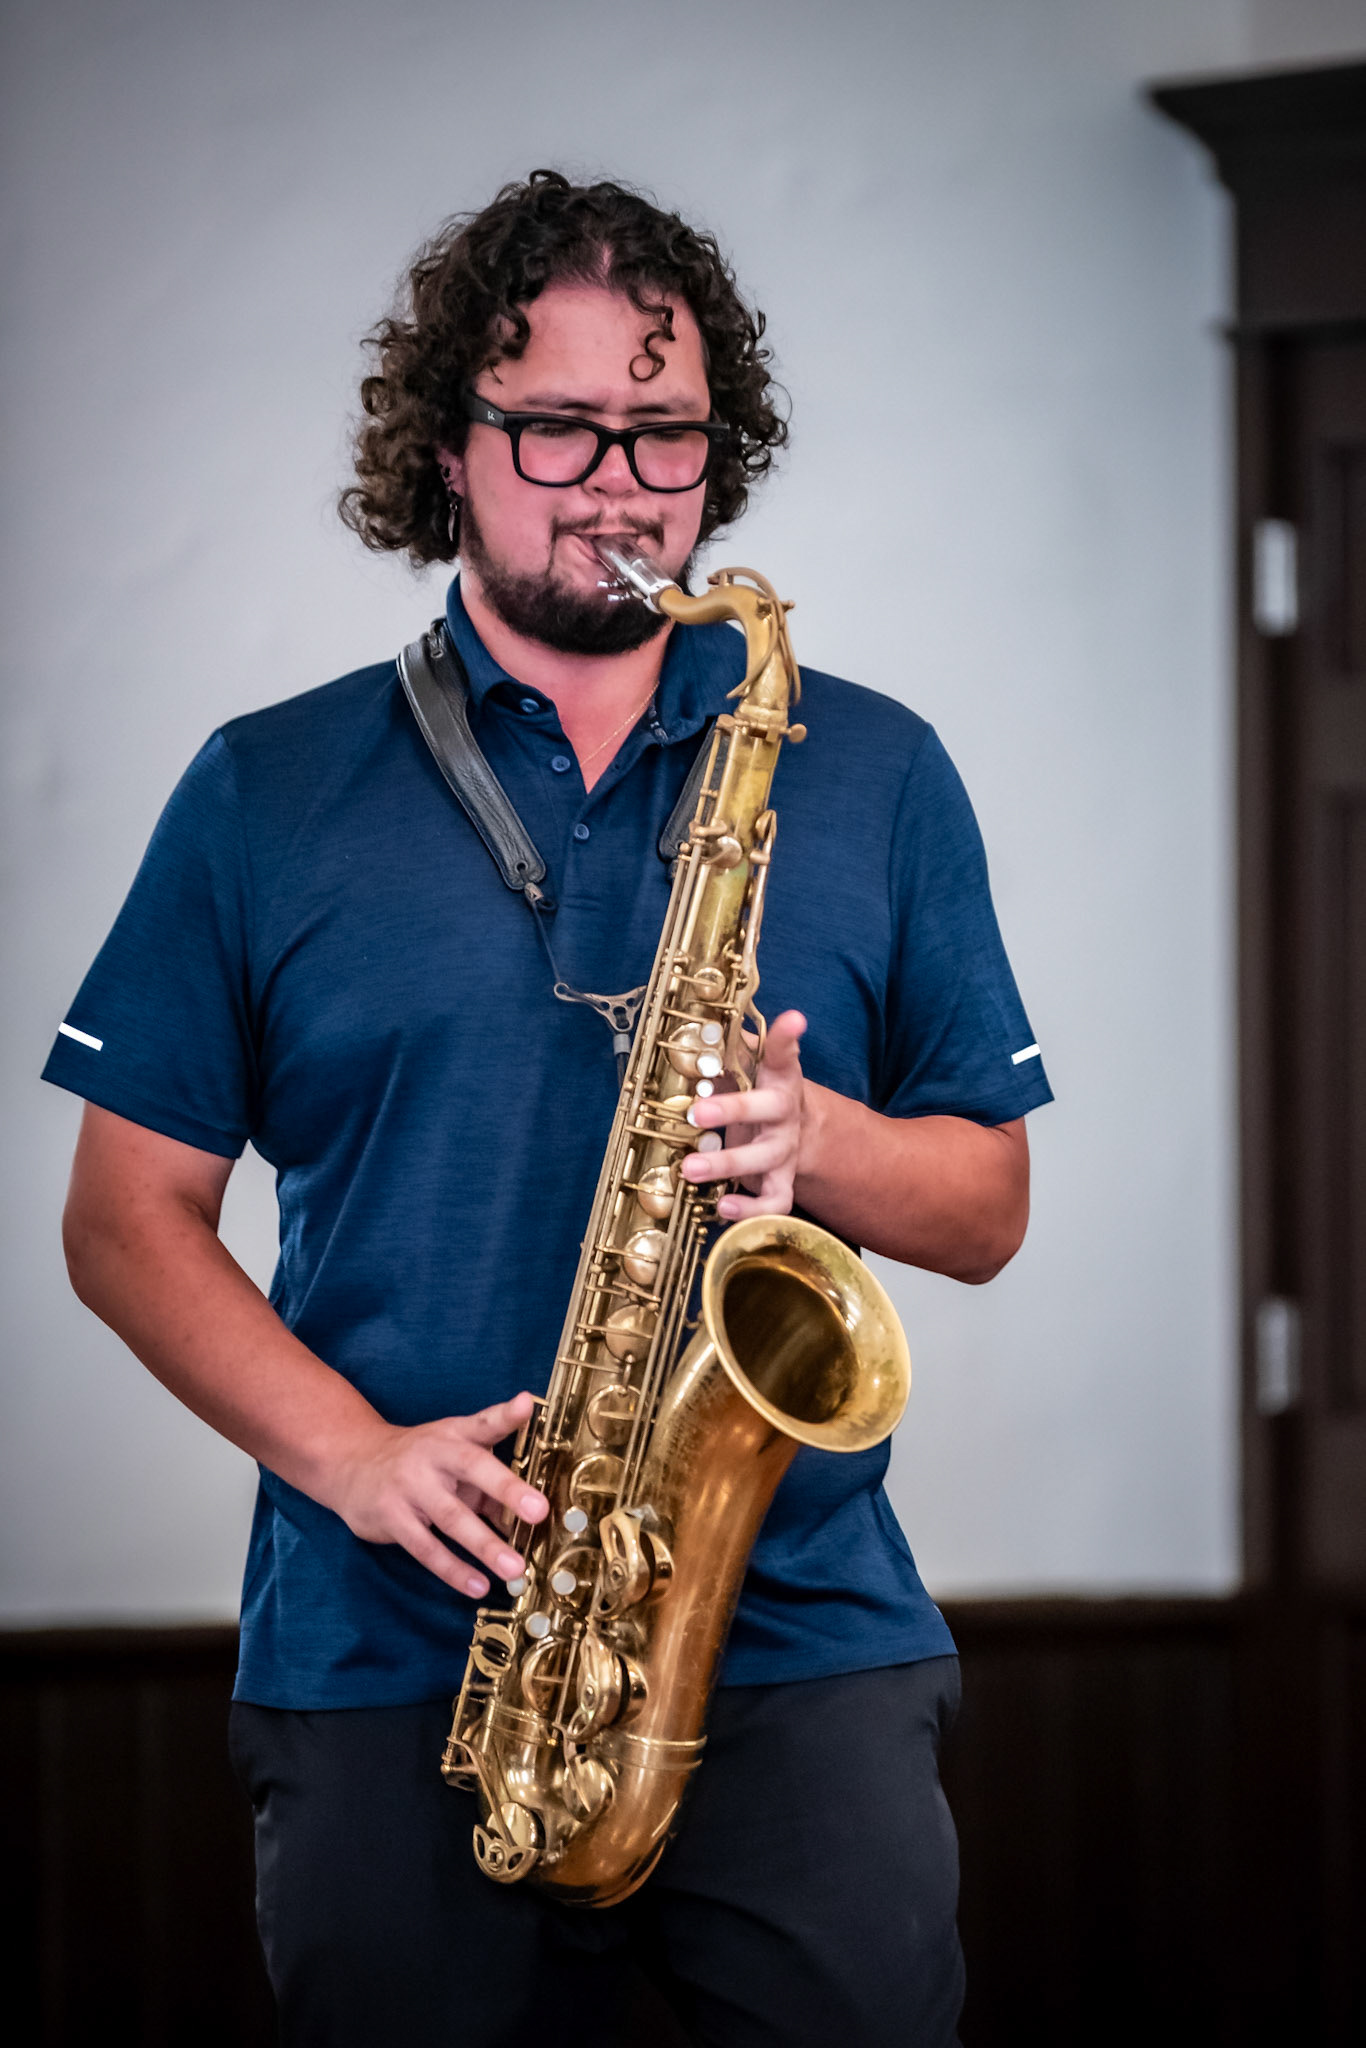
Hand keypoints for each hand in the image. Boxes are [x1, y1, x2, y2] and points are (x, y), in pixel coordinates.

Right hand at [328, 1393, 549, 1599]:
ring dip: (485, 1545)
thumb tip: (529, 1521)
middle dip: (507, 1489)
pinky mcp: (391, 1516)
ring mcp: (409, 1485)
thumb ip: (492, 1484)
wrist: (352, 1462)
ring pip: (451, 1517)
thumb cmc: (421, 1464)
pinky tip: (477, 1586)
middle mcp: (433, 1455)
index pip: (483, 1422)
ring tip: (513, 1569)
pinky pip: (425, 1548)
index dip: (506, 1414)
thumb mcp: (454, 1458)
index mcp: (454, 1436)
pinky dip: (453, 1569)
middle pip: (472, 1467)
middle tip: (540, 1510)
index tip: (526, 1405)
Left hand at [679, 1009, 806, 1220]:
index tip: (794, 1020)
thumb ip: (723, 1050)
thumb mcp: (744, 1066)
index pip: (783, 1053)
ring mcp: (786, 1149)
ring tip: (690, 1168)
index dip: (787, 1037)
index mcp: (778, 1076)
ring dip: (728, 1164)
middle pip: (770, 1109)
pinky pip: (774, 1200)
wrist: (789, 1129)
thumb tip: (687, 1031)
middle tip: (698, 1111)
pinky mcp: (781, 1180)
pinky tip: (722, 1208)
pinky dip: (750, 1209)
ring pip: (766, 1159)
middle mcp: (786, 1112)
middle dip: (733, 1110)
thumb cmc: (755, 1091)